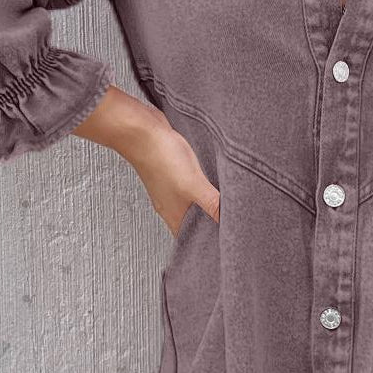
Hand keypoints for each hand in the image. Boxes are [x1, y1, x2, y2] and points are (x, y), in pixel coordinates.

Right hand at [72, 83, 218, 236]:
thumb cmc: (161, 157)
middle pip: (193, 222)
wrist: (140, 128)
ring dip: (206, 206)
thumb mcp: (193, 185)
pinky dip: (200, 188)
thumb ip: (212, 204)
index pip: (192, 239)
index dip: (208, 243)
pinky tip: (211, 181)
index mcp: (174, 215)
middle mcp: (171, 205)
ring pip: (191, 204)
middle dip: (210, 225)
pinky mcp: (171, 171)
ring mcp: (170, 188)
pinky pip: (188, 186)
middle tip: (232, 225)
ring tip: (225, 206)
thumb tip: (232, 223)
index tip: (227, 244)